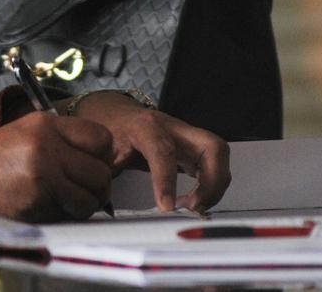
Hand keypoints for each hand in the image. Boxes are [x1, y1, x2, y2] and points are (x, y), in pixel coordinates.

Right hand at [0, 112, 113, 223]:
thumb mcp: (21, 136)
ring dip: (83, 206)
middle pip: (101, 170)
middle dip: (97, 187)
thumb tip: (95, 164)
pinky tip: (44, 210)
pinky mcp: (37, 197)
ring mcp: (44, 170)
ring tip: (65, 205)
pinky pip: (69, 213)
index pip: (101, 137)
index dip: (101, 157)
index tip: (90, 168)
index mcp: (45, 123)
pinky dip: (63, 217)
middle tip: (82, 194)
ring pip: (91, 195)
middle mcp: (48, 143)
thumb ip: (57, 143)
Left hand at [70, 92, 230, 212]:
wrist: (117, 114)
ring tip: (192, 207)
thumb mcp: (102, 151)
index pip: (163, 151)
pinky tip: (194, 200)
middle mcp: (173, 128)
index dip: (167, 180)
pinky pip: (214, 164)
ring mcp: (187, 136)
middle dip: (213, 181)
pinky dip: (211, 185)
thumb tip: (105, 203)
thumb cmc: (111, 131)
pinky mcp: (193, 147)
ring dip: (214, 186)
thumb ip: (105, 174)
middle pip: (212, 147)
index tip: (167, 207)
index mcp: (146, 127)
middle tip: (194, 207)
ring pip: (219, 156)